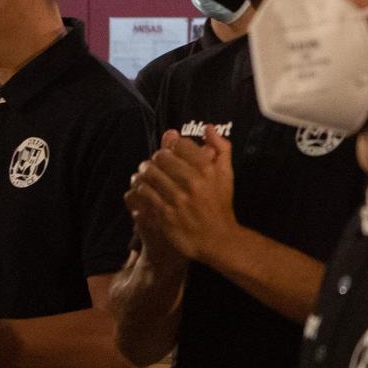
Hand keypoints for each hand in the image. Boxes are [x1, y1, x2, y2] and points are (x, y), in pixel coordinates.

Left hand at [128, 128, 235, 264]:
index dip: (173, 146)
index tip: (172, 153)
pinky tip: (143, 191)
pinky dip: (140, 190)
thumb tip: (208, 127)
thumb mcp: (227, 175)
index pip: (180, 144)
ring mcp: (177, 199)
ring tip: (144, 176)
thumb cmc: (221, 205)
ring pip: (149, 174)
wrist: (218, 240)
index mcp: (207, 169)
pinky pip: (144, 194)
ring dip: (144, 173)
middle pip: (161, 157)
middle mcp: (192, 182)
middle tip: (154, 164)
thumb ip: (221, 148)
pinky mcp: (165, 215)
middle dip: (156, 159)